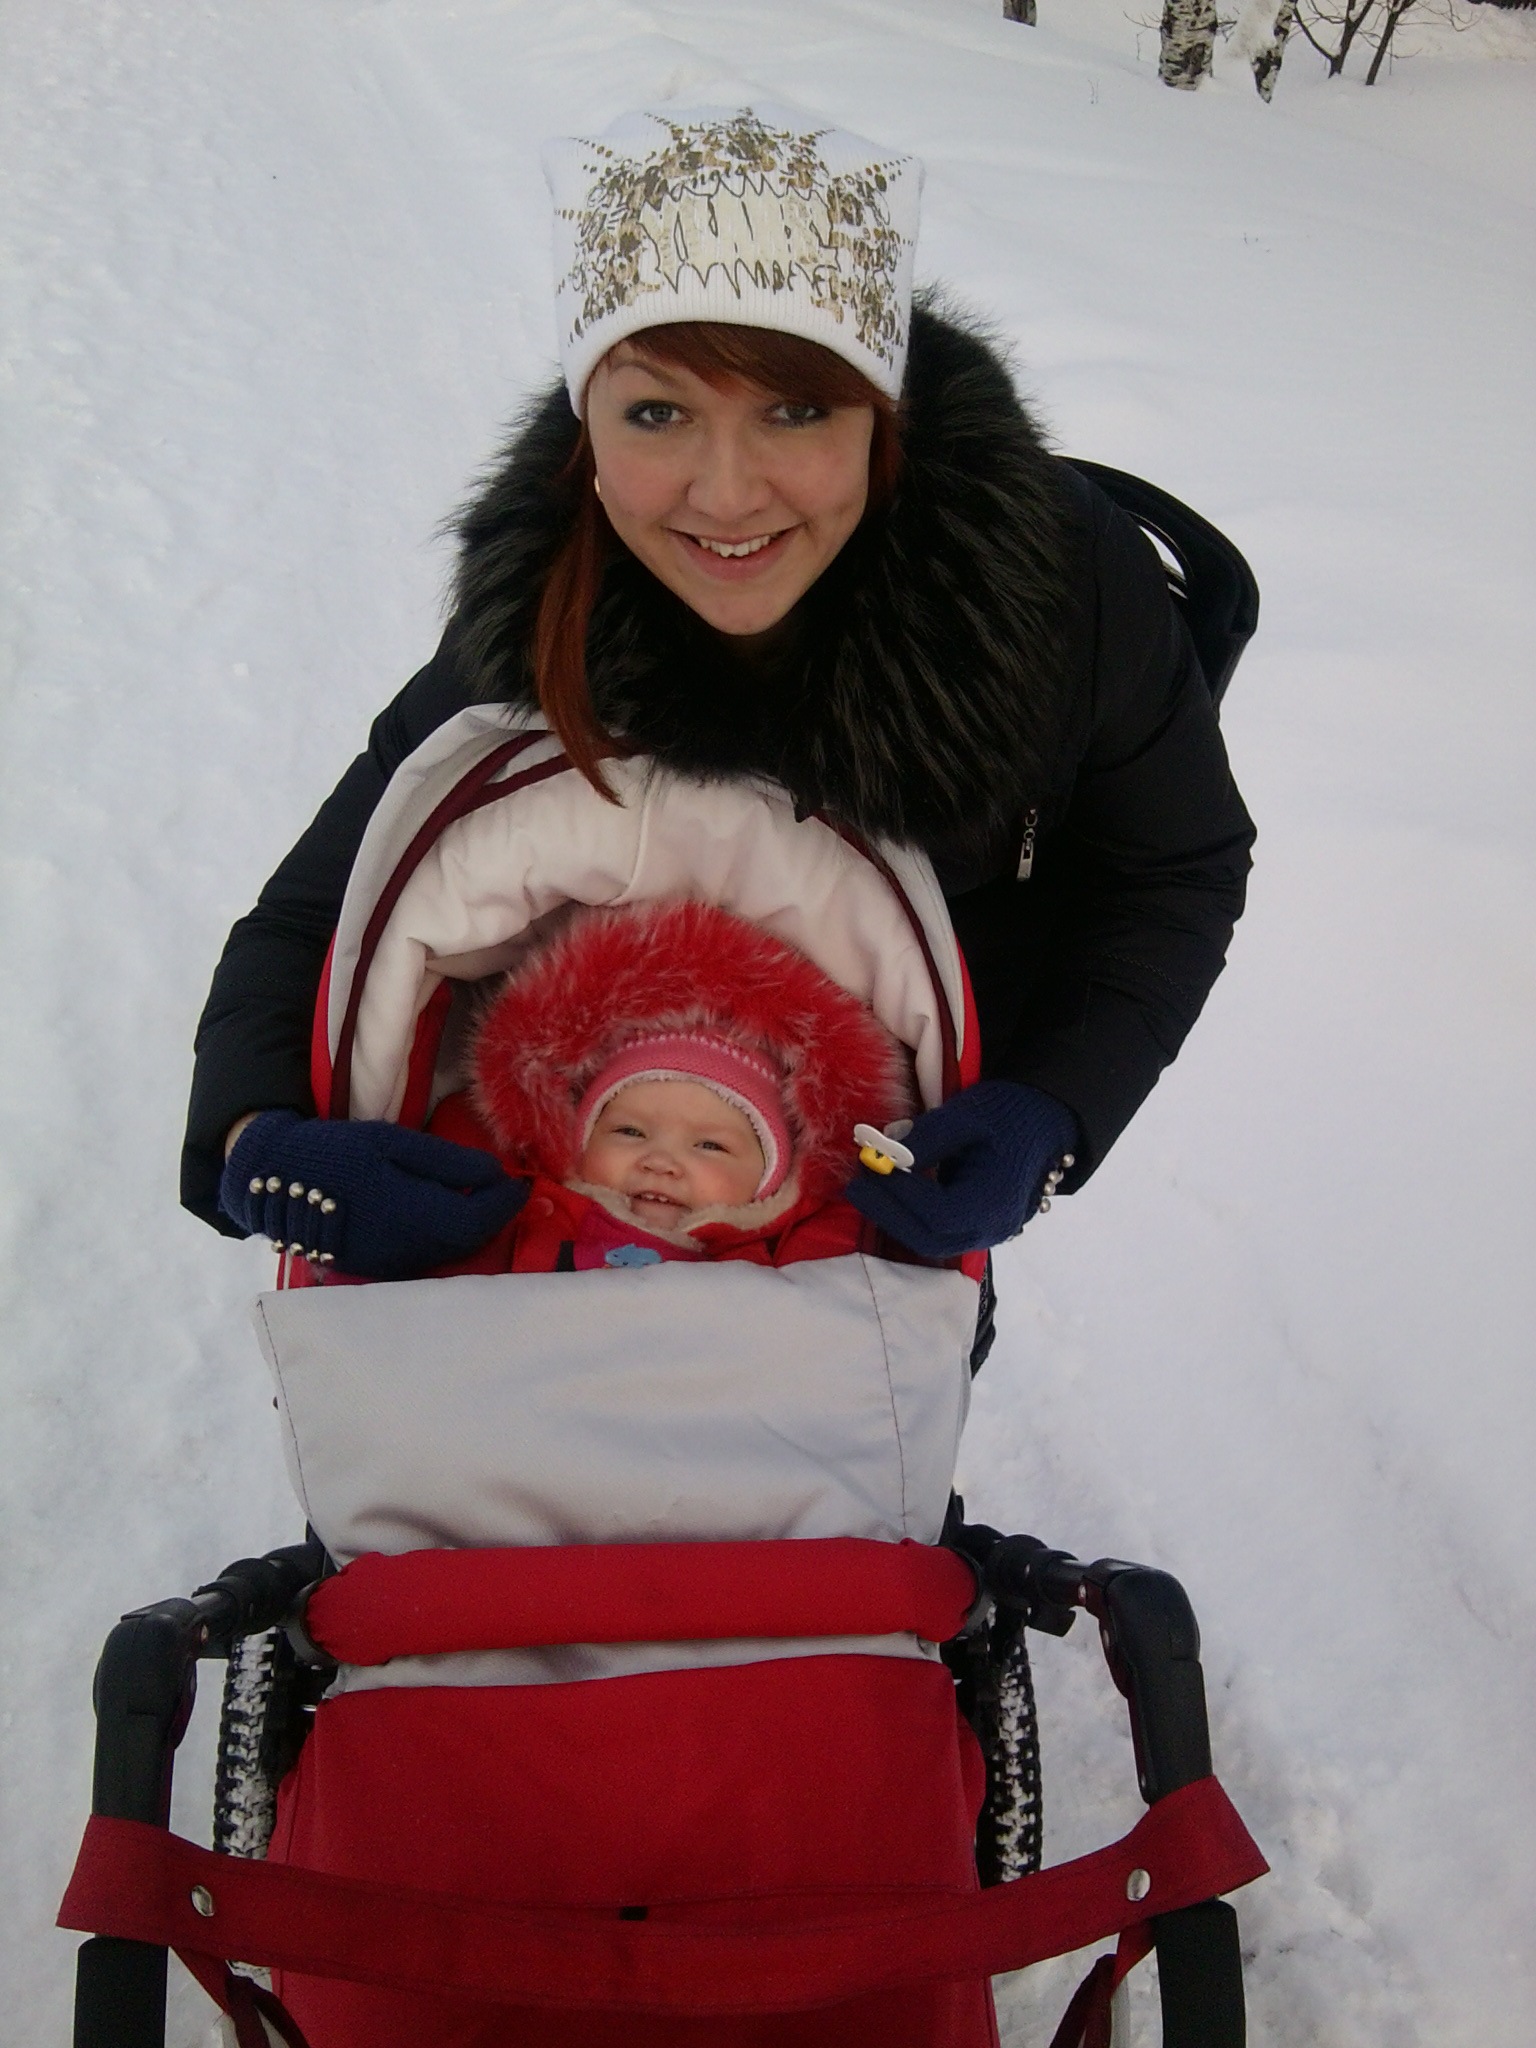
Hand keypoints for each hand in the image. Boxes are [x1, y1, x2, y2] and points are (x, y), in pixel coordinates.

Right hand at [219, 1111, 528, 1278]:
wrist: (276, 1181)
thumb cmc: (337, 1152)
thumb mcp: (394, 1143)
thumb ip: (448, 1162)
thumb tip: (494, 1175)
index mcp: (418, 1217)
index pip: (483, 1218)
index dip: (507, 1201)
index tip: (520, 1181)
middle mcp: (411, 1251)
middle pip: (471, 1240)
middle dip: (493, 1215)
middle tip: (503, 1188)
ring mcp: (394, 1265)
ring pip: (451, 1251)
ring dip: (471, 1228)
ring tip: (477, 1197)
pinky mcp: (379, 1269)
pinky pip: (427, 1256)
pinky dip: (445, 1237)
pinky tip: (442, 1212)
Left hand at [845, 1081, 1077, 1258]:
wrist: (1044, 1119)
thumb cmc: (1009, 1112)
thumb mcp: (968, 1113)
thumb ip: (928, 1137)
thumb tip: (887, 1156)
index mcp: (996, 1201)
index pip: (937, 1214)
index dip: (899, 1196)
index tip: (870, 1169)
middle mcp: (992, 1227)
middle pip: (929, 1238)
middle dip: (888, 1213)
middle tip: (856, 1186)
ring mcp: (986, 1232)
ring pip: (930, 1241)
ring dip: (895, 1217)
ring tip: (868, 1187)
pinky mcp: (978, 1227)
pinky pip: (938, 1233)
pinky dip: (910, 1217)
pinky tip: (891, 1192)